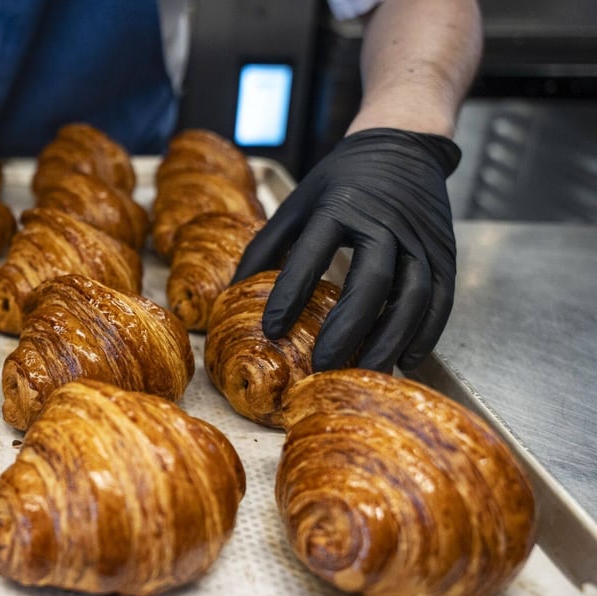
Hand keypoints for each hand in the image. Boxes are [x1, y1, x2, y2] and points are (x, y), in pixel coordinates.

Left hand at [233, 128, 460, 371]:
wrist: (402, 144)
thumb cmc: (341, 180)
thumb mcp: (298, 203)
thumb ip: (266, 246)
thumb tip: (231, 292)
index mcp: (340, 206)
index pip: (313, 254)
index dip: (291, 293)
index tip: (272, 330)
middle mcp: (385, 222)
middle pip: (371, 282)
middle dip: (347, 329)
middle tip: (323, 366)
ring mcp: (420, 238)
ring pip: (413, 296)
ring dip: (390, 339)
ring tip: (365, 371)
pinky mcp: (445, 251)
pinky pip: (441, 298)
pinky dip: (426, 332)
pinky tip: (406, 358)